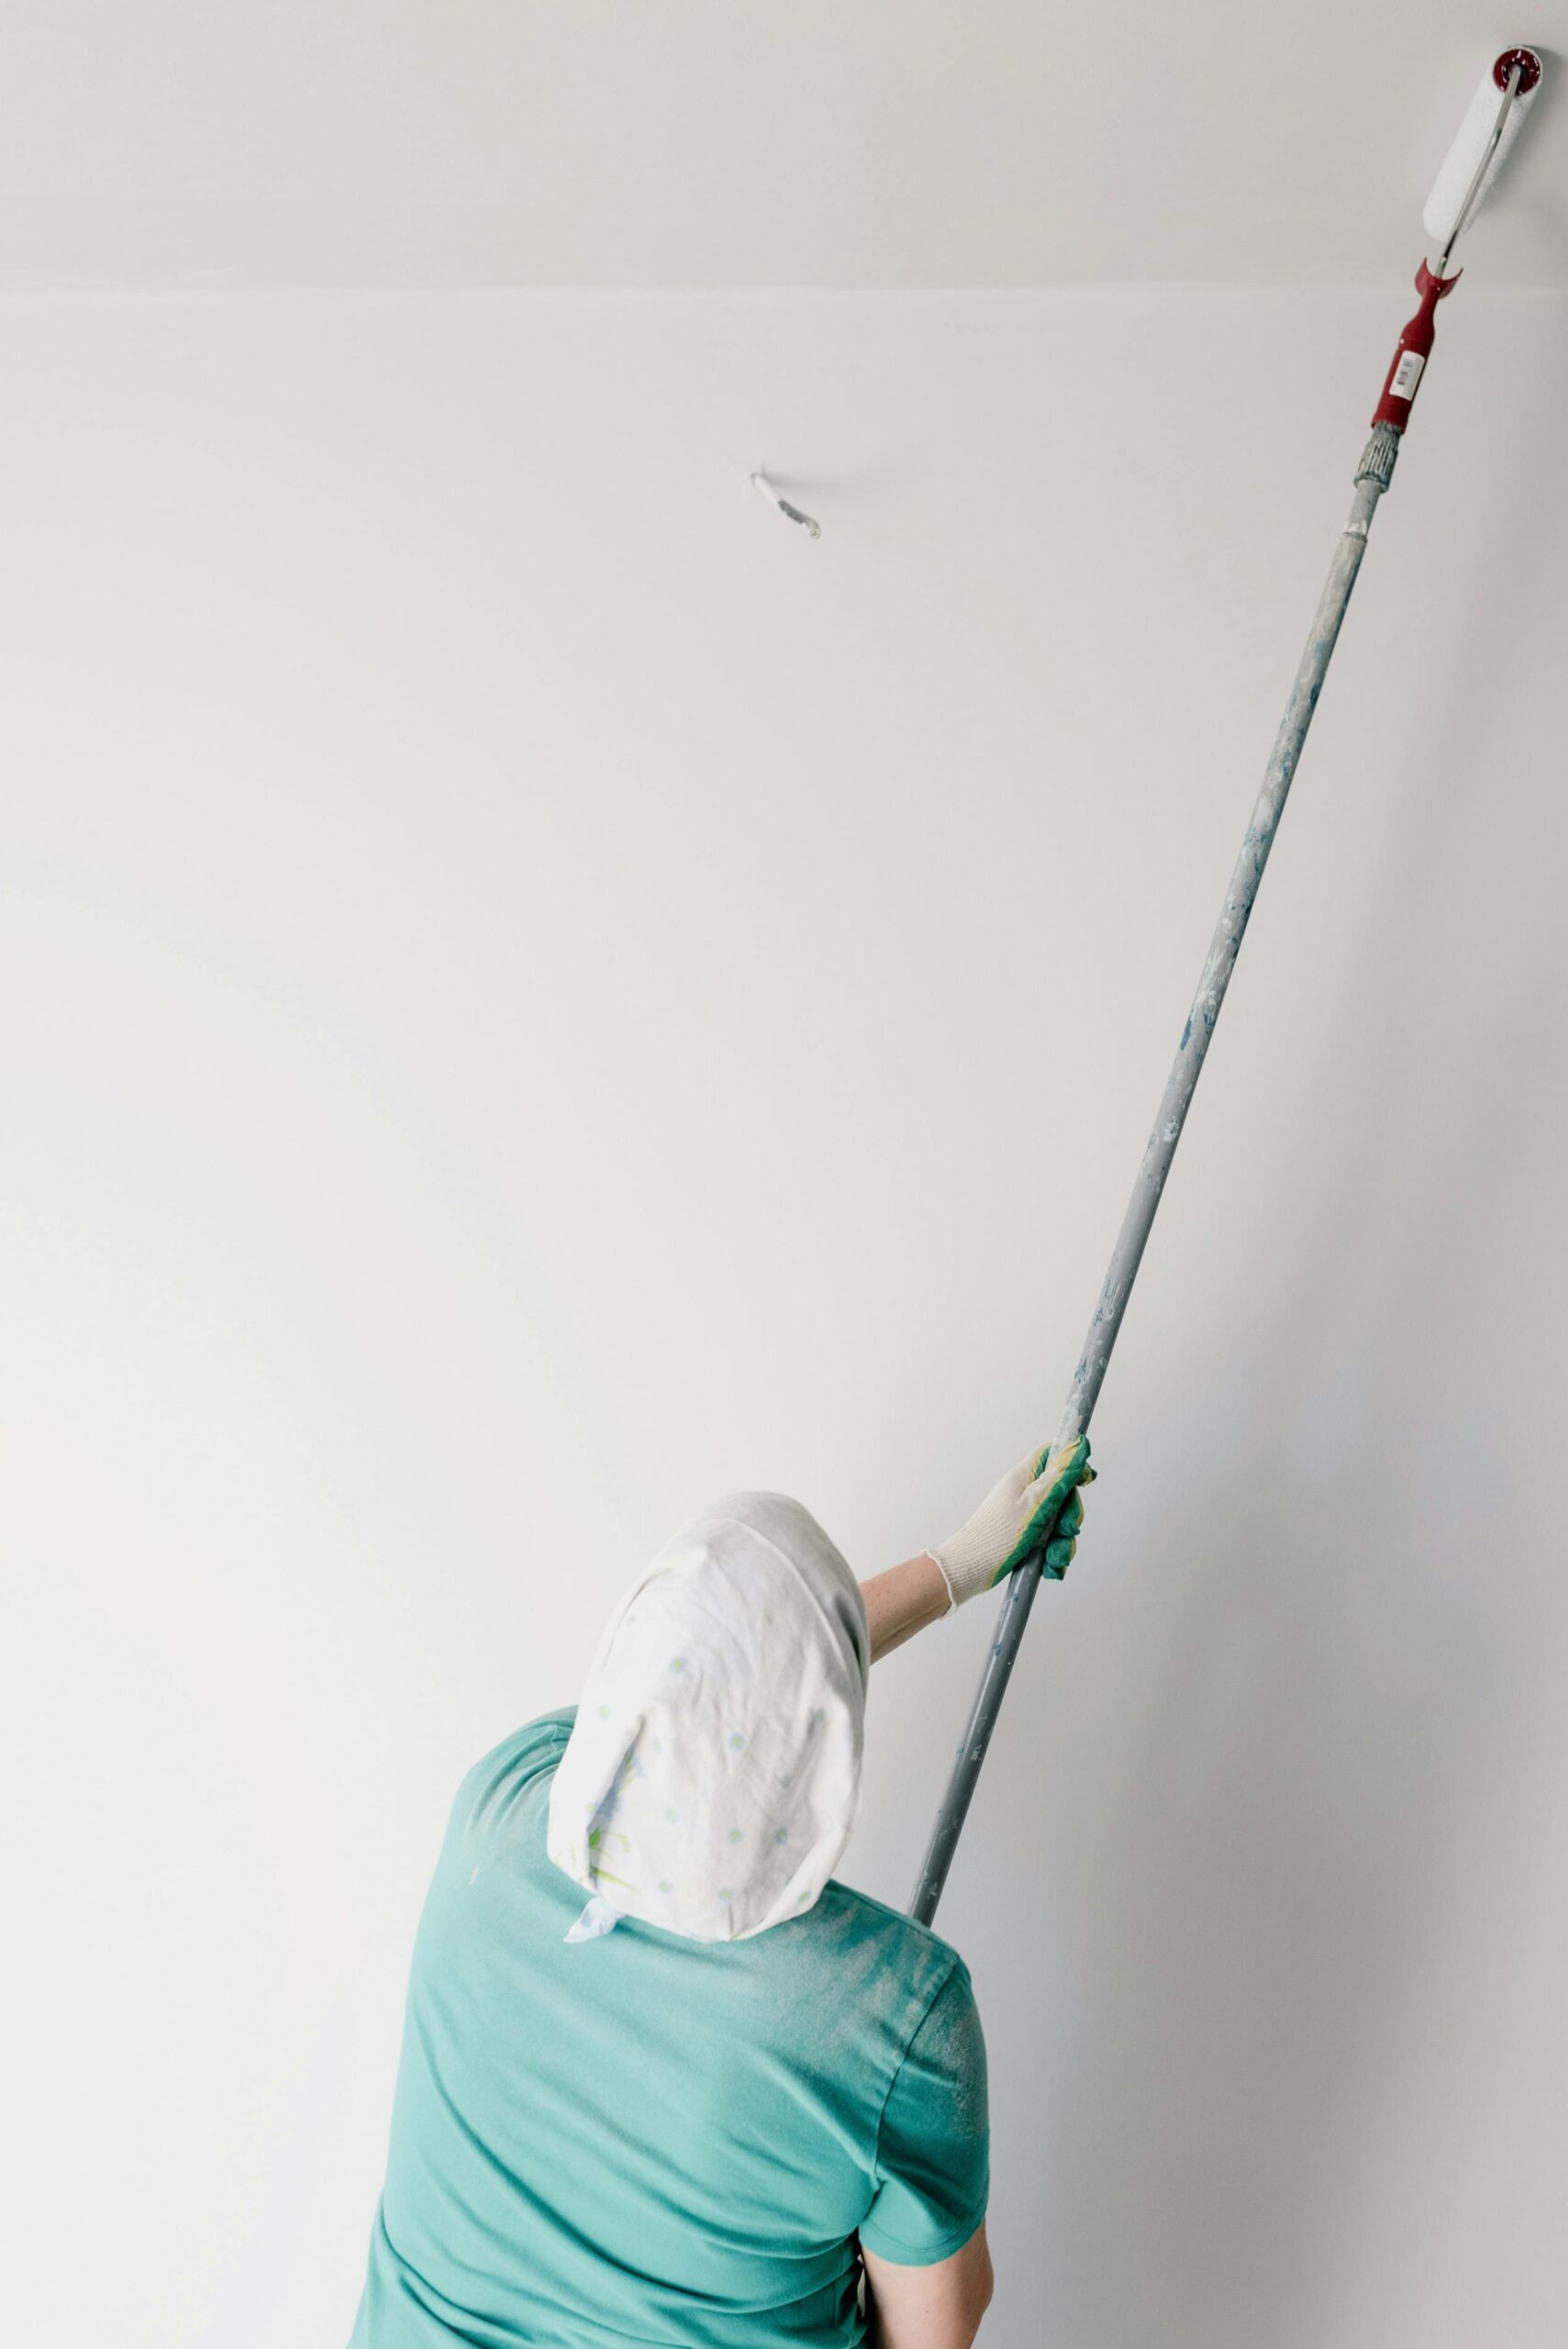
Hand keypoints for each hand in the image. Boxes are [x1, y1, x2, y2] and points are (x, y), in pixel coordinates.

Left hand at [927, 1435, 1092, 1609]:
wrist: (969, 1570)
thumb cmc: (996, 1536)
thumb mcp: (1033, 1506)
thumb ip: (1057, 1480)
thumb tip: (1077, 1448)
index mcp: (1024, 1478)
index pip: (1052, 1457)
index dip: (1073, 1465)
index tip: (1087, 1482)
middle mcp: (1025, 1495)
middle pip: (1062, 1496)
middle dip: (1070, 1517)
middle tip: (1066, 1531)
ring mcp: (1025, 1517)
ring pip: (1059, 1524)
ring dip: (1063, 1544)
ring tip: (1055, 1559)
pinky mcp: (1025, 1539)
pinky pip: (1050, 1543)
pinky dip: (1054, 1556)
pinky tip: (1051, 1568)